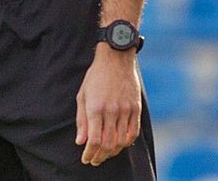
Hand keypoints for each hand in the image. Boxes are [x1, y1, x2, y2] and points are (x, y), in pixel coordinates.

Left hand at [75, 46, 141, 165]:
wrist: (116, 57)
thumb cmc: (96, 76)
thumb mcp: (83, 96)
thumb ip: (81, 120)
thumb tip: (81, 141)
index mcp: (96, 108)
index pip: (94, 140)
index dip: (89, 154)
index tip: (86, 158)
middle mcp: (111, 111)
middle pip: (108, 144)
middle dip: (100, 156)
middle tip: (95, 160)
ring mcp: (126, 109)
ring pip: (122, 140)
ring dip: (113, 152)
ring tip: (106, 154)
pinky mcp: (136, 107)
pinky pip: (134, 131)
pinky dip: (127, 142)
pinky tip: (120, 144)